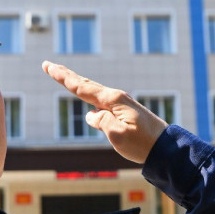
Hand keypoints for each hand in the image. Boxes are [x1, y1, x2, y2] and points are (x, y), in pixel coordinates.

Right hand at [42, 61, 167, 163]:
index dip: (63, 77)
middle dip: (66, 75)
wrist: (166, 148)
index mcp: (113, 101)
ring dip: (78, 84)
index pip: (82, 87)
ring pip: (94, 92)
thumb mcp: (118, 135)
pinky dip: (90, 96)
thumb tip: (92, 115)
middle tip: (48, 65)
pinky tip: (87, 101)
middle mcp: (116, 98)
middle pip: (86, 84)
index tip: (47, 66)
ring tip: (63, 76)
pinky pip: (101, 101)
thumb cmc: (143, 144)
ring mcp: (121, 104)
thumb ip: (101, 122)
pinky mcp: (125, 112)